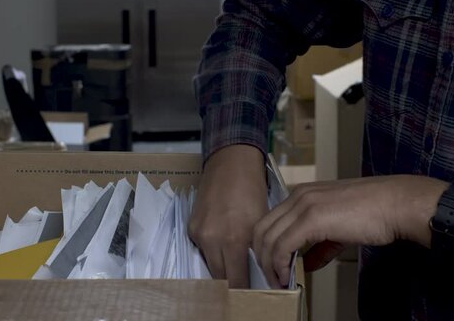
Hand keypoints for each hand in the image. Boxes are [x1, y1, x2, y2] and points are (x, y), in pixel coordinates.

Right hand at [189, 145, 268, 287]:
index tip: (253, 291)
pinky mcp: (191, 227)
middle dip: (232, 281)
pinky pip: (202, 249)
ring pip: (210, 263)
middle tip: (245, 280)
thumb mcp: (261, 221)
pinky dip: (213, 250)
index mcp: (235, 238)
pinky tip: (223, 240)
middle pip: (220, 276)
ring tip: (235, 261)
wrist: (230, 163)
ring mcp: (199, 233)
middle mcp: (213, 239)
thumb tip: (257, 269)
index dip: (245, 289)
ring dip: (222, 266)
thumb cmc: (252, 189)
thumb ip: (256, 248)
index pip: (236, 279)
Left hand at [252, 175, 448, 287]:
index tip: (270, 268)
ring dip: (269, 265)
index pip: (269, 221)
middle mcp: (298, 196)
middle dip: (260, 258)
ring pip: (268, 238)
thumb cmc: (375, 213)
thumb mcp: (338, 229)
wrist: (396, 204)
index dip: (265, 247)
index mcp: (302, 194)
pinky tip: (286, 276)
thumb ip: (319, 246)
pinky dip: (279, 264)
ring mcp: (303, 205)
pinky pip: (283, 245)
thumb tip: (305, 264)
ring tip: (278, 282)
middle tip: (269, 279)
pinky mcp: (312, 218)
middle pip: (261, 229)